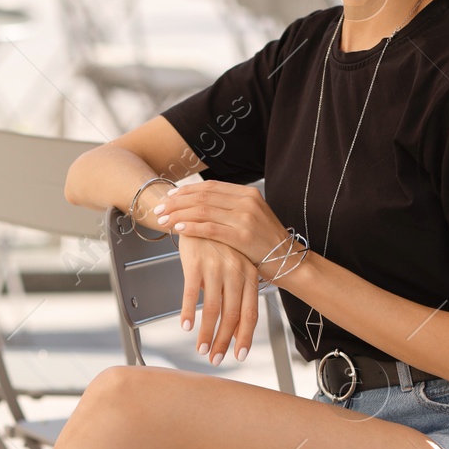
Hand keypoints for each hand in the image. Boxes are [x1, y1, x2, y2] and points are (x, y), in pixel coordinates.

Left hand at [151, 181, 287, 267]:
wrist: (290, 261)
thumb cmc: (267, 244)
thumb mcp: (253, 218)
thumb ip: (232, 209)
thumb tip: (202, 205)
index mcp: (248, 193)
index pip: (210, 187)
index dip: (186, 191)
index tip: (169, 197)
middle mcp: (247, 201)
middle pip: (203, 196)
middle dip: (176, 202)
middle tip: (158, 208)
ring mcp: (246, 217)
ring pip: (203, 210)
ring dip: (178, 214)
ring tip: (162, 219)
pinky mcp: (243, 236)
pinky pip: (210, 228)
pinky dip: (191, 227)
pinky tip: (177, 229)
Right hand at [175, 234, 258, 365]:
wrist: (198, 213)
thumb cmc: (218, 243)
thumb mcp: (234, 265)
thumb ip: (236, 292)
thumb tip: (235, 326)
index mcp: (249, 274)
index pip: (250, 311)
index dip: (245, 336)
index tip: (239, 355)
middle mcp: (236, 271)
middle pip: (233, 314)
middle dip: (224, 341)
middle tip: (216, 359)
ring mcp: (216, 266)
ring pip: (213, 308)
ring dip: (206, 333)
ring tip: (201, 349)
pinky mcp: (195, 262)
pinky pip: (191, 293)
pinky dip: (188, 312)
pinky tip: (185, 326)